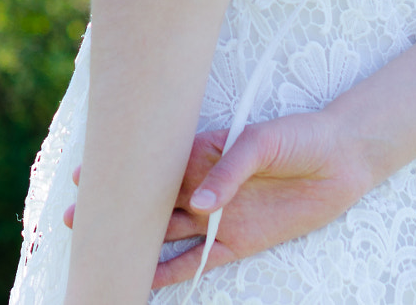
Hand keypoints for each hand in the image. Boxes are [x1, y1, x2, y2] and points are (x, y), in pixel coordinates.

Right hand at [62, 108, 379, 287]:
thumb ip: (228, 170)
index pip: (151, 164)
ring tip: (100, 251)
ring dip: (135, 243)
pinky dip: (172, 271)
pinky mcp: (237, 241)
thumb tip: (199, 204)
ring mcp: (217, 215)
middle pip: (149, 202)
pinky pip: (197, 259)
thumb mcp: (260, 140)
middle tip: (73, 219)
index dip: (118, 171)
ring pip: (165, 234)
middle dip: (114, 211)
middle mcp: (201, 184)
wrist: (342, 158)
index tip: (81, 176)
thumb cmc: (299, 136)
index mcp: (200, 151)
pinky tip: (146, 279)